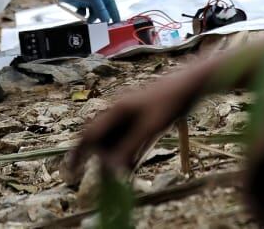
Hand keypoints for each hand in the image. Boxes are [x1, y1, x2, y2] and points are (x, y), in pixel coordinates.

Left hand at [48, 0, 120, 22]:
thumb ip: (101, 9)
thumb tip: (107, 20)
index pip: (110, 2)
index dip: (114, 12)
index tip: (117, 22)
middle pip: (101, 8)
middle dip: (102, 16)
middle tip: (103, 26)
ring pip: (92, 11)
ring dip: (92, 17)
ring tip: (89, 21)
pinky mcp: (78, 3)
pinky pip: (84, 12)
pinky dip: (83, 15)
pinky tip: (81, 14)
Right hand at [65, 74, 197, 178]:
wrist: (191, 84)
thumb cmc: (170, 102)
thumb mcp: (150, 128)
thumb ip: (129, 148)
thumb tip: (110, 169)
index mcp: (116, 110)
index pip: (90, 135)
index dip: (78, 154)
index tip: (71, 173)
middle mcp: (119, 112)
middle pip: (101, 140)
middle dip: (102, 159)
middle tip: (109, 180)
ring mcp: (130, 115)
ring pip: (115, 142)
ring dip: (117, 158)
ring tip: (124, 175)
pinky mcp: (141, 119)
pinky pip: (128, 140)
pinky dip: (128, 153)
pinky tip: (133, 166)